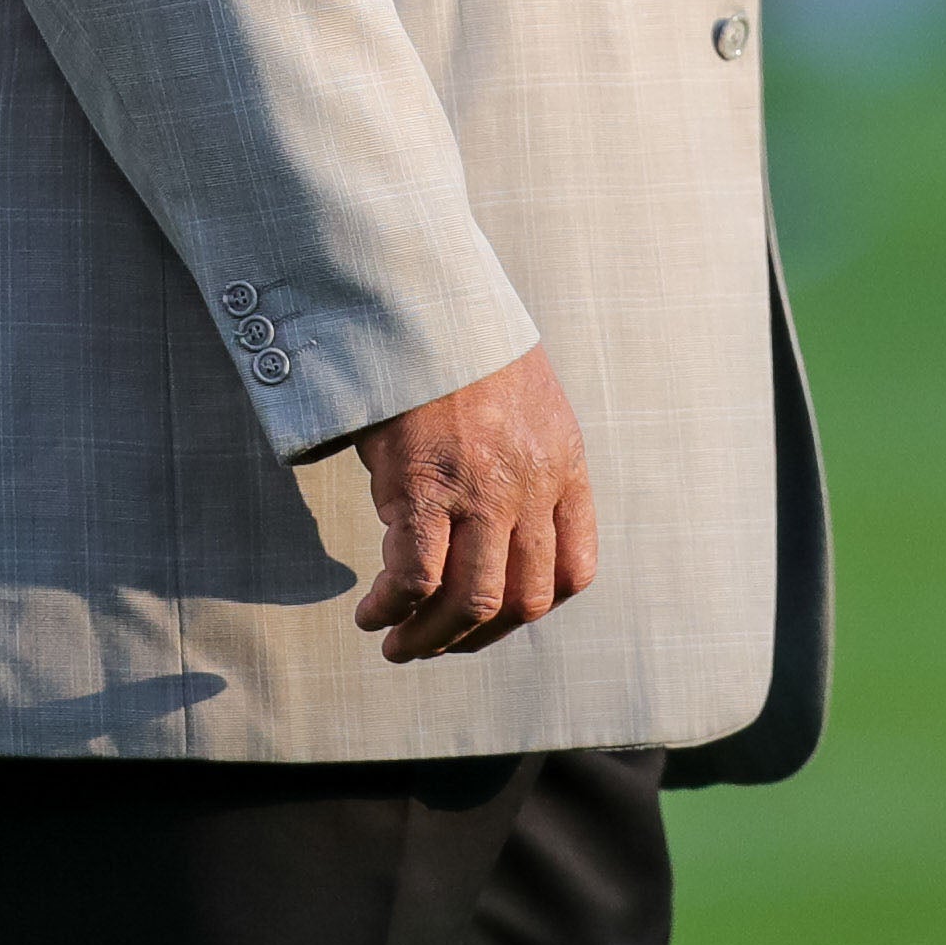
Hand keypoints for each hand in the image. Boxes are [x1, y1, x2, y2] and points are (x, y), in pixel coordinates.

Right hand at [346, 342, 598, 662]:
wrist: (423, 299)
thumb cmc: (459, 344)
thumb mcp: (523, 401)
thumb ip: (522, 459)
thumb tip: (490, 519)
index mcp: (564, 464)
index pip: (573, 570)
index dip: (534, 608)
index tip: (494, 615)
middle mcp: (532, 485)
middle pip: (522, 601)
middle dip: (478, 637)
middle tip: (438, 644)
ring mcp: (482, 491)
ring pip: (473, 602)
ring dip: (434, 638)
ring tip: (400, 645)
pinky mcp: (426, 488)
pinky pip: (416, 579)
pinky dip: (392, 608)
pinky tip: (372, 613)